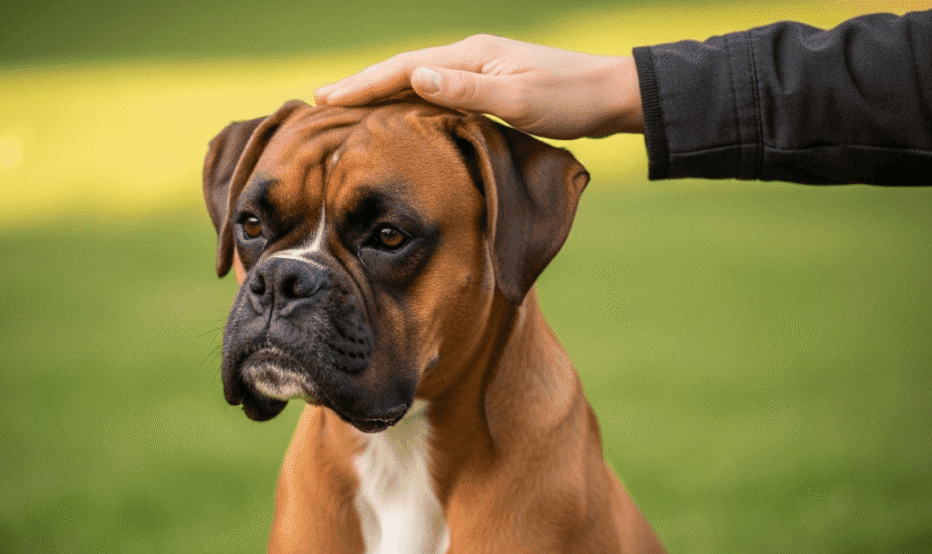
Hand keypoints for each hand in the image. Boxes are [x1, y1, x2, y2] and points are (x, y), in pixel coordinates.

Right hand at [314, 34, 643, 139]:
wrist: (609, 96)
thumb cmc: (568, 100)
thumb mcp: (518, 99)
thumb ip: (466, 90)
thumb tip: (415, 77)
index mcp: (470, 57)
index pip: (403, 69)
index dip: (363, 84)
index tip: (326, 98)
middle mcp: (469, 58)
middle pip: (403, 70)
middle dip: (362, 85)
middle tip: (322, 101)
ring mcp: (480, 72)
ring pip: (418, 82)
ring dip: (383, 94)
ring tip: (350, 109)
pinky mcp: (491, 88)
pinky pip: (437, 94)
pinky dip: (411, 104)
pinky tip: (403, 118)